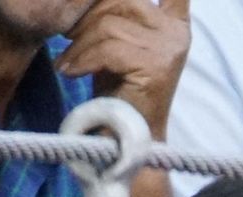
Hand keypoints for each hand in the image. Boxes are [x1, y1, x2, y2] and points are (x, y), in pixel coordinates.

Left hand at [58, 0, 190, 137]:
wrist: (126, 137)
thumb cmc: (118, 90)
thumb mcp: (117, 43)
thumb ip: (117, 13)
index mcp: (172, 22)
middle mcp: (175, 32)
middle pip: (119, 2)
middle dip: (87, 17)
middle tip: (67, 37)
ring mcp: (169, 49)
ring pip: (109, 26)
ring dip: (79, 44)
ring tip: (68, 61)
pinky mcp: (156, 67)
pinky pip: (109, 49)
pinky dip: (83, 60)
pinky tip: (71, 72)